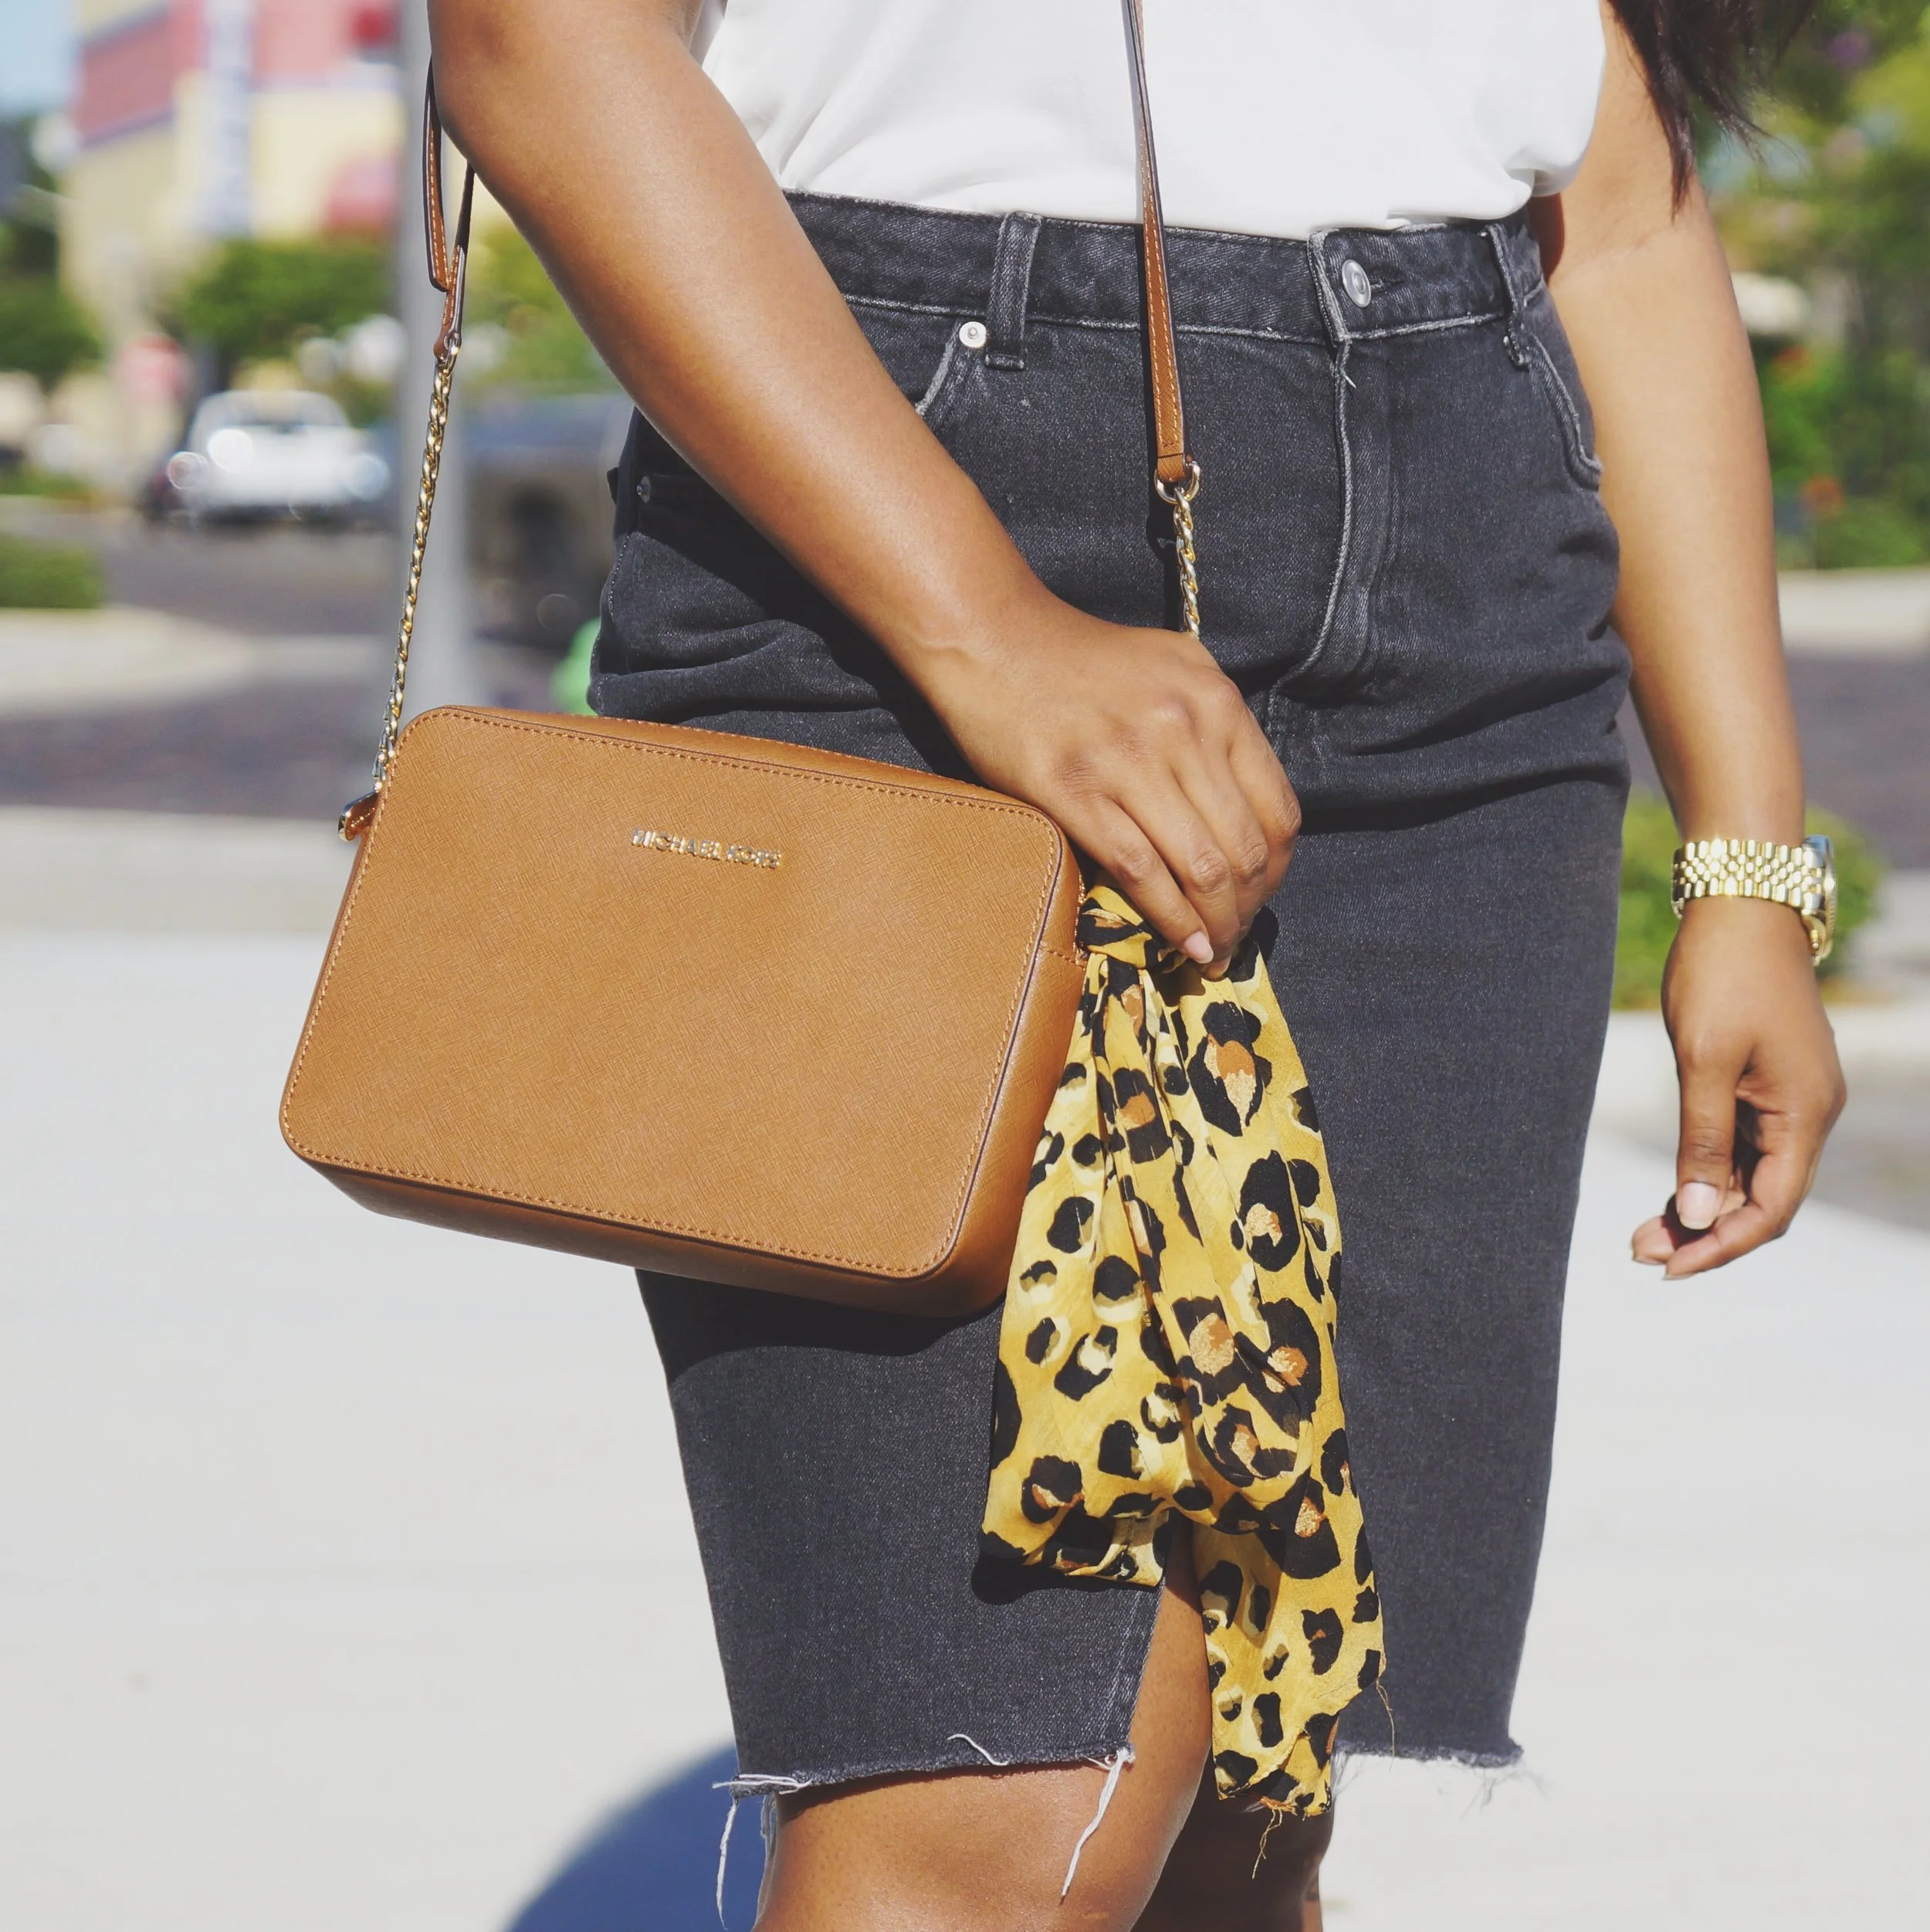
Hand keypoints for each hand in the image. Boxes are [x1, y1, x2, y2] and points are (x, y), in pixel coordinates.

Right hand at [918, 592, 1298, 972]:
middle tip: (1236, 937)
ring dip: (1217, 926)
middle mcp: (1182, 729)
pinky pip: (1142, 873)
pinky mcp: (1075, 792)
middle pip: (1245, 848)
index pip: (1279, 808)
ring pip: (1201, 868)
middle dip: (1249, 909)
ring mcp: (1128, 761)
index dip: (1279, 870)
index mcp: (1215, 700)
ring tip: (1214, 952)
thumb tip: (1244, 799)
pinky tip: (1185, 946)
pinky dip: (1173, 921)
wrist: (992, 639)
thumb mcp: (1173, 666)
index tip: (1262, 896)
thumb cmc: (1080, 659)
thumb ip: (1216, 721)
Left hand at [1631, 897, 1844, 1277]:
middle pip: (1764, 1199)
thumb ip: (1702, 1142)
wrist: (1741, 906)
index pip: (1772, 1208)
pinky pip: (1746, 1146)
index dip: (1722, 1245)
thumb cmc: (1721, 976)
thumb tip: (1699, 1217)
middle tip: (1640, 1252)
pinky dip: (1710, 1172)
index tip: (1669, 1268)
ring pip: (1753, 1176)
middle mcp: (1810, 1113)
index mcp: (1806, 1114)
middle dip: (1705, 1232)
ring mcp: (1793, 1097)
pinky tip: (1672, 1193)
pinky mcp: (1770, 1082)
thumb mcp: (1703, 1061)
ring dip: (1703, 1206)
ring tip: (1644, 1232)